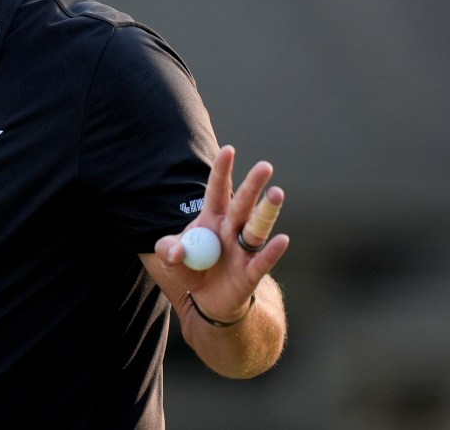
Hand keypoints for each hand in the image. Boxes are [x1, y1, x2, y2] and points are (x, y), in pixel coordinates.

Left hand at [154, 145, 289, 322]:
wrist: (206, 299)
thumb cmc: (191, 268)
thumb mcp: (170, 258)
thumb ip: (167, 250)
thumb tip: (175, 251)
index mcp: (212, 217)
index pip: (218, 190)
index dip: (223, 171)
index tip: (229, 150)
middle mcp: (232, 228)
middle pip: (243, 204)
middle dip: (252, 185)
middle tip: (265, 166)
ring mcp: (244, 249)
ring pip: (257, 227)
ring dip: (266, 211)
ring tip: (277, 194)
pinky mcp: (251, 272)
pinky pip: (263, 260)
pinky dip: (272, 251)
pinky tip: (282, 240)